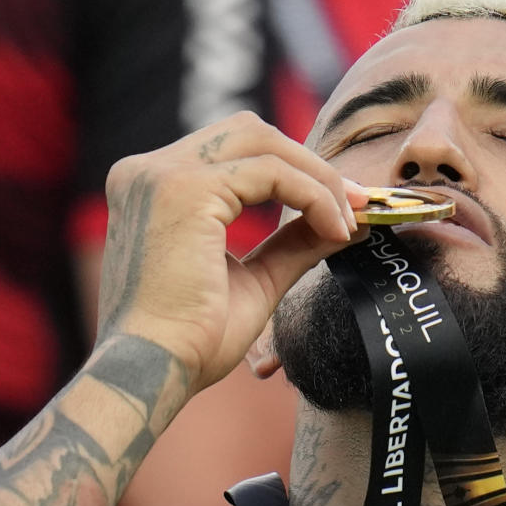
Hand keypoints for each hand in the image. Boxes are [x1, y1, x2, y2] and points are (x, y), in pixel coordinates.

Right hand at [97, 111, 367, 395]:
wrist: (153, 373)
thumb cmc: (192, 341)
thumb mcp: (253, 279)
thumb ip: (292, 243)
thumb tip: (344, 221)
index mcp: (153, 188)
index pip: (235, 152)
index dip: (295, 170)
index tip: (343, 207)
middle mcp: (147, 170)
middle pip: (249, 132)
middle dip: (310, 164)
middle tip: (357, 204)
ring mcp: (162, 175)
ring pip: (264, 144)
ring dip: (318, 178)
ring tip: (348, 221)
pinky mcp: (185, 188)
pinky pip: (271, 173)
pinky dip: (314, 195)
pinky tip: (335, 230)